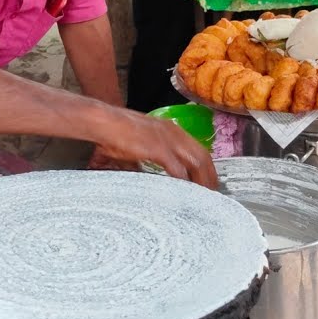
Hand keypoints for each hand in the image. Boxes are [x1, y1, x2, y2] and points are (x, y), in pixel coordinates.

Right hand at [89, 109, 217, 188]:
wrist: (104, 122)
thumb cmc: (116, 132)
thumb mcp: (139, 143)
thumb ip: (148, 157)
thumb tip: (147, 175)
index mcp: (171, 129)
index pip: (198, 149)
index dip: (206, 166)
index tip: (208, 179)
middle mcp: (174, 133)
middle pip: (202, 156)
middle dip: (210, 176)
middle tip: (213, 192)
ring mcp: (168, 140)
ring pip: (196, 163)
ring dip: (202, 181)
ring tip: (205, 196)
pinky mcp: (159, 149)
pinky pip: (179, 170)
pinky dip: (185, 182)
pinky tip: (187, 192)